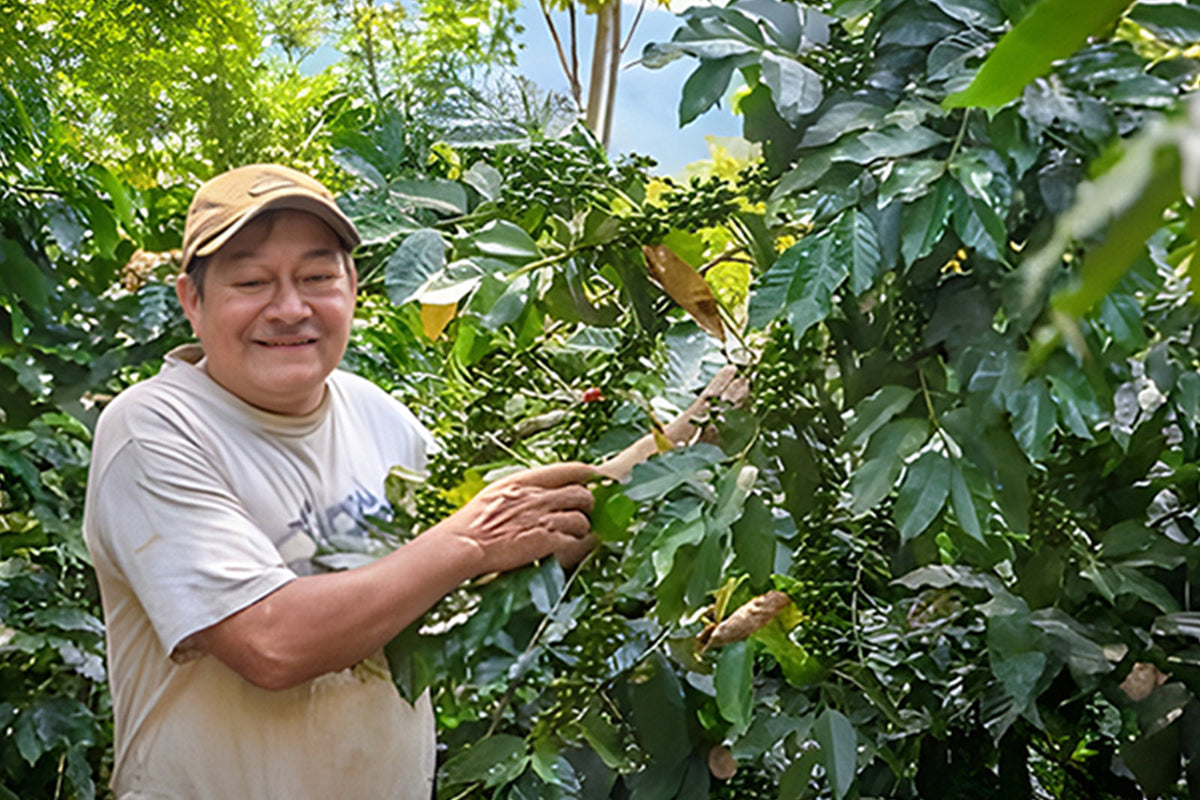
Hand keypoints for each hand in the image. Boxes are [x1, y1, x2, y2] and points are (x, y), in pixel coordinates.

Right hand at [439, 462, 597, 576]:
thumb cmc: (472, 523)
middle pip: (581, 494)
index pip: (566, 470)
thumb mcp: (495, 495)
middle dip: (587, 504)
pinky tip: (576, 548)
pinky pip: (575, 542)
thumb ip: (520, 492)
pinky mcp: (547, 542)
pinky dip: (579, 546)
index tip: (595, 475)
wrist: (464, 544)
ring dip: (582, 528)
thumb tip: (537, 494)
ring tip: (577, 534)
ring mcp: (544, 519)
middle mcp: (538, 497)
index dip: (586, 473)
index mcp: (524, 481)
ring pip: (581, 520)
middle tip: (586, 510)